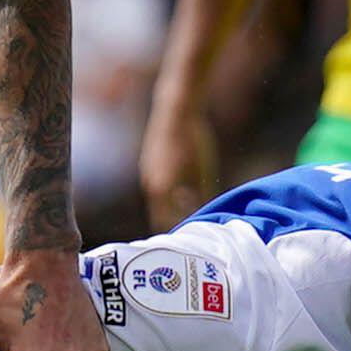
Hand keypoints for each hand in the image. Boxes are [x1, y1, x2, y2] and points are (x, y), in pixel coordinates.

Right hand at [138, 93, 218, 230]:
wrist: (177, 110)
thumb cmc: (194, 140)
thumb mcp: (203, 170)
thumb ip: (200, 194)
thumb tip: (201, 215)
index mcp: (162, 188)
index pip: (167, 221)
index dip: (179, 231)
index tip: (191, 240)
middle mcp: (150, 183)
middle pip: (160, 213)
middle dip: (174, 222)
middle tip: (190, 234)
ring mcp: (148, 172)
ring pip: (159, 200)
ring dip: (171, 208)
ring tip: (187, 215)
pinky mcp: (150, 163)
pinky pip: (157, 186)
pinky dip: (168, 194)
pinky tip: (181, 193)